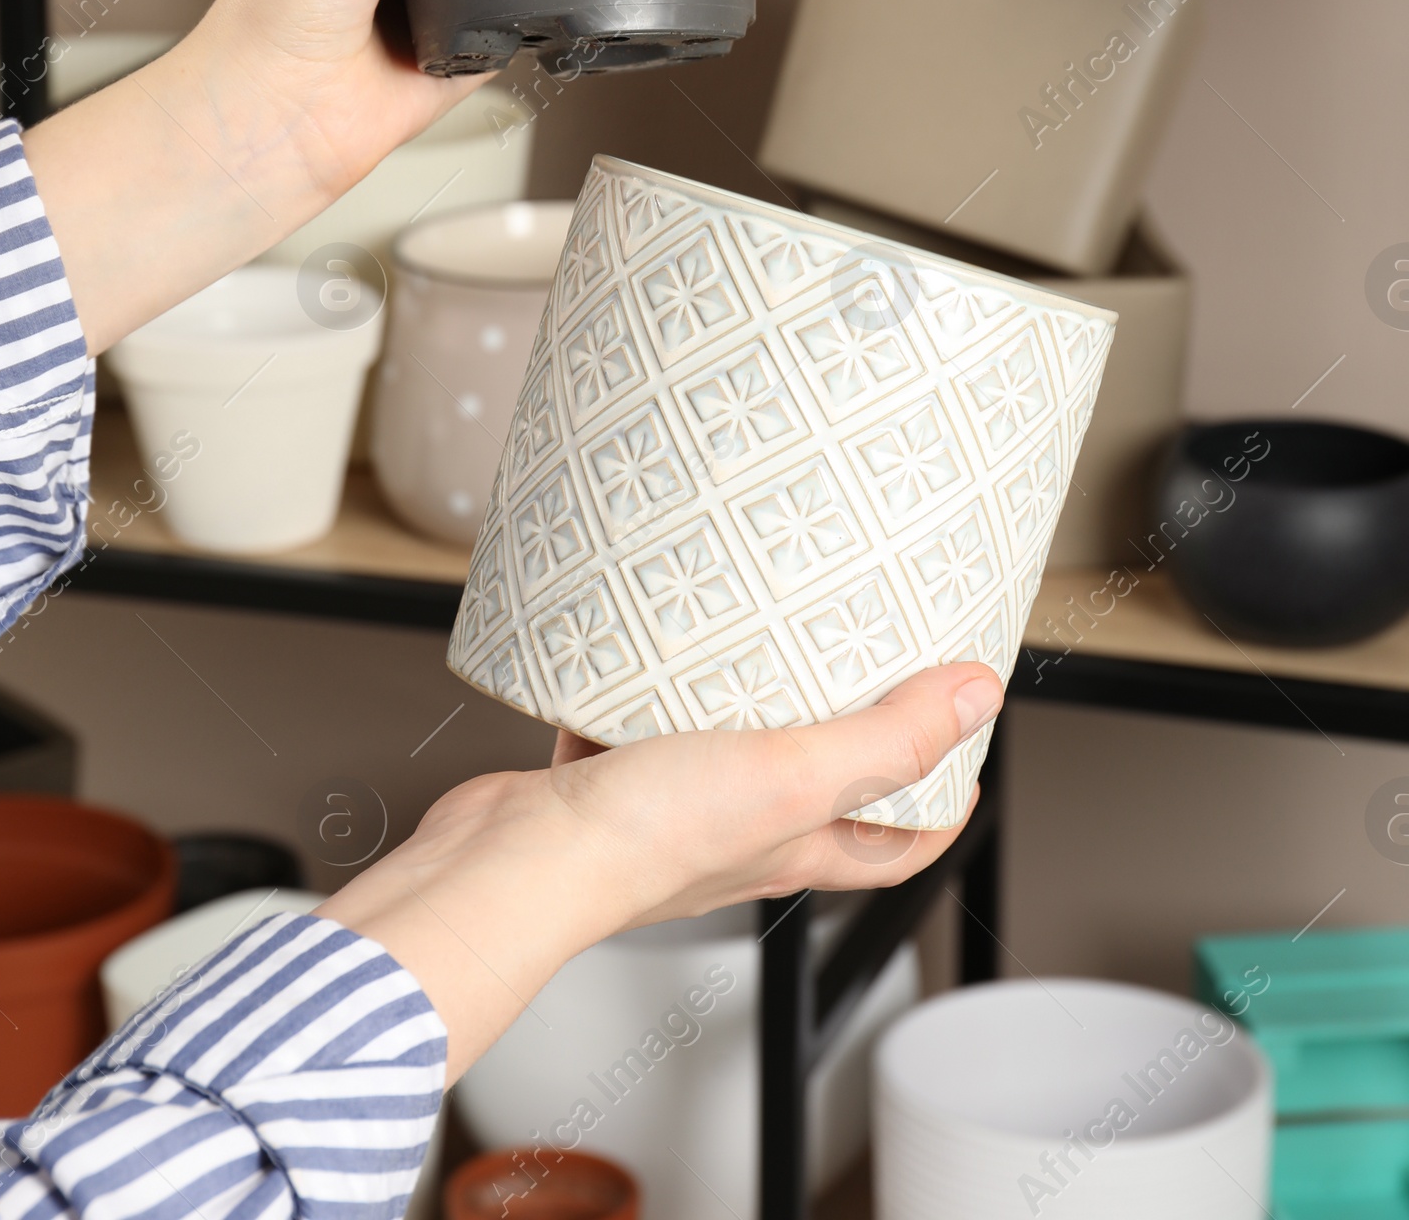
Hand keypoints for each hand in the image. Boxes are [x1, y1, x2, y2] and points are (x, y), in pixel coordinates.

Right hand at [322, 661, 1001, 1078]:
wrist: (516, 860)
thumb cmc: (645, 841)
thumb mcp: (793, 774)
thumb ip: (885, 739)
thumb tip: (977, 697)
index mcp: (794, 845)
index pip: (894, 846)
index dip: (939, 807)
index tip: (964, 752)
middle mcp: (739, 837)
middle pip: (817, 795)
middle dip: (849, 739)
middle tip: (868, 667)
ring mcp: (670, 809)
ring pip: (727, 753)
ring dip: (747, 704)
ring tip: (762, 633)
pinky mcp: (606, 780)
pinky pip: (639, 725)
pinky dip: (649, 687)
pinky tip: (648, 641)